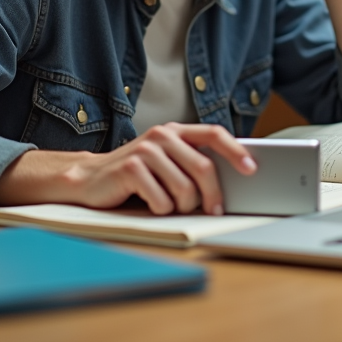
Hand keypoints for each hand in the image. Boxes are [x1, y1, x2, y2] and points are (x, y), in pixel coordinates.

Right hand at [0, 123, 256, 215]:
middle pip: (204, 167)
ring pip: (184, 188)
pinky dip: (161, 210)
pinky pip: (161, 200)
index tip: (252, 169)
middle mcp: (163, 135)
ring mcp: (146, 150)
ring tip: (171, 206)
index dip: (236, 151)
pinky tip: (150, 204)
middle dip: (212, 195)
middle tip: (213, 210)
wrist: (90, 180)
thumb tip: (231, 183)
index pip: (214, 134)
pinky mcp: (131, 168)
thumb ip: (192, 164)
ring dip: (182, 206)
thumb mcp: (167, 162)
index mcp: (176, 131)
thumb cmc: (136, 175)